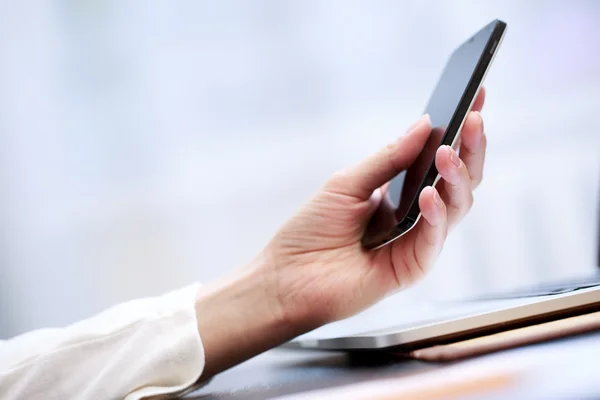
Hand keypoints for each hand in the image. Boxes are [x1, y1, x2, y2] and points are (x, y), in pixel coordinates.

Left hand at [264, 88, 486, 325]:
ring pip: (456, 207)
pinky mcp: (412, 268)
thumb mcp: (347, 183)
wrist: (286, 277)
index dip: (460, 131)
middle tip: (474, 119)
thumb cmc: (311, 230)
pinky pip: (433, 239)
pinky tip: (429, 195)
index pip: (439, 160)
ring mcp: (417, 242)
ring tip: (447, 153)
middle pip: (458, 182)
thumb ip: (388, 158)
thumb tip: (425, 123)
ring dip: (456, 178)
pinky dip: (435, 217)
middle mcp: (415, 217)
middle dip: (470, 149)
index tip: (477, 95)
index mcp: (400, 194)